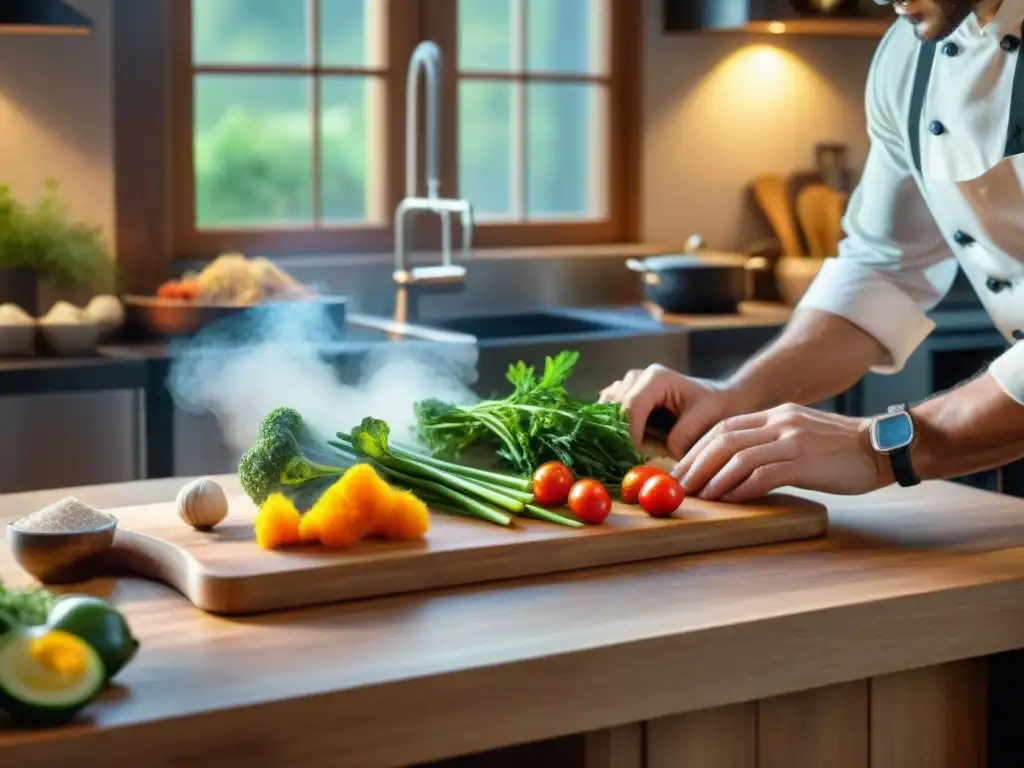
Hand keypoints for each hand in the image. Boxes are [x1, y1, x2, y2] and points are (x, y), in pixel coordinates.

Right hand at [599, 364, 753, 457]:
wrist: (719, 399)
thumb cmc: (714, 408)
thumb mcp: (705, 421)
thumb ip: (682, 436)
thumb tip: (660, 451)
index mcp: (655, 378)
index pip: (630, 407)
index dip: (630, 435)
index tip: (639, 456)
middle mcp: (636, 377)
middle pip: (614, 410)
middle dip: (623, 435)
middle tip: (640, 454)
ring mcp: (626, 384)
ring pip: (607, 411)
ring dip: (618, 431)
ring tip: (637, 446)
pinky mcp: (622, 395)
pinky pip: (607, 412)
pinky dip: (615, 428)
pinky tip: (631, 440)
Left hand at [670, 403, 892, 501]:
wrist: (883, 448)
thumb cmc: (842, 450)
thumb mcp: (800, 434)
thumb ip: (771, 442)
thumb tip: (737, 465)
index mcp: (776, 414)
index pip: (725, 426)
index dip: (699, 448)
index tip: (684, 468)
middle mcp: (780, 422)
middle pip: (724, 438)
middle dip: (698, 462)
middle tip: (682, 483)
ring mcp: (792, 440)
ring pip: (738, 455)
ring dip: (714, 477)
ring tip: (701, 495)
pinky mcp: (804, 461)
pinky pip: (762, 474)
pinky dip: (740, 488)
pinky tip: (730, 499)